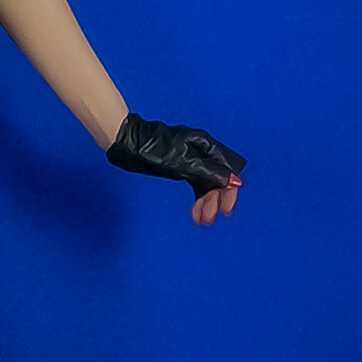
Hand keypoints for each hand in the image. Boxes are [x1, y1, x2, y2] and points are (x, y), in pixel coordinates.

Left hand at [104, 111, 246, 227]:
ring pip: (205, 184)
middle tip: (208, 219)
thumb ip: (208, 173)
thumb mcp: (183, 163)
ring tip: (201, 220)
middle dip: (214, 200)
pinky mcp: (180, 166)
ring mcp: (190, 159)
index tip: (225, 209)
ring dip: (205, 202)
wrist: (125, 142)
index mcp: (205, 146)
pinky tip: (195, 211)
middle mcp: (201, 152)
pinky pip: (195, 184)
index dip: (228, 191)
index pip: (227, 171)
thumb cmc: (151, 148)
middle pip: (216, 179)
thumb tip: (235, 181)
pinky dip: (196, 198)